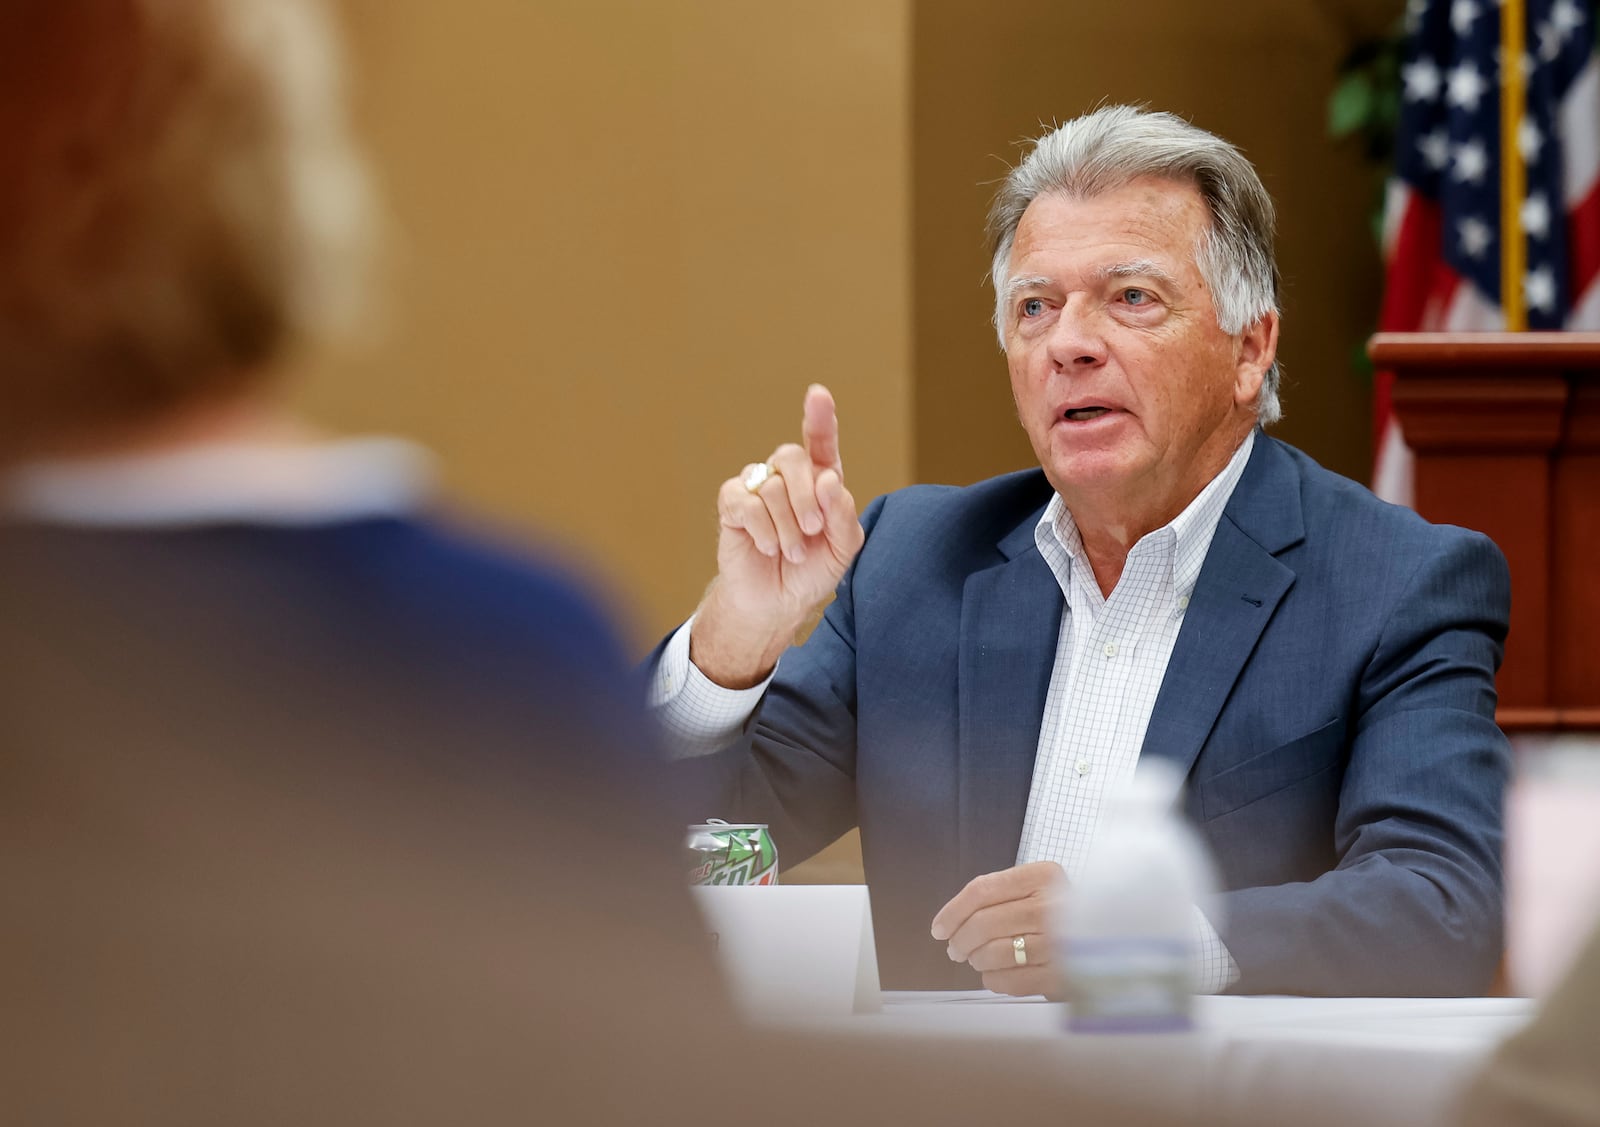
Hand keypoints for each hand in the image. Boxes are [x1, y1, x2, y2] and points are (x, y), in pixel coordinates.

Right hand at [690, 385, 864, 687]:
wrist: (777, 603)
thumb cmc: (812, 571)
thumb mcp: (843, 549)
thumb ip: (844, 515)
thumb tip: (828, 480)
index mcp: (820, 482)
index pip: (820, 442)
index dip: (819, 418)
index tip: (818, 395)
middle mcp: (788, 478)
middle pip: (793, 457)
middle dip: (806, 497)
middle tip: (813, 530)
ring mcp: (758, 487)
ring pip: (772, 485)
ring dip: (787, 527)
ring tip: (792, 552)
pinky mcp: (733, 504)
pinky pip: (746, 501)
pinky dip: (763, 529)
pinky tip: (767, 547)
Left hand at [930, 861, 1064, 997]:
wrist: (1111, 940)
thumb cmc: (1061, 914)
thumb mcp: (1037, 888)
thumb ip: (998, 896)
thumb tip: (949, 924)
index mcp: (1044, 876)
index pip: (982, 890)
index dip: (953, 911)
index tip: (939, 928)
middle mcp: (1054, 905)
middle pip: (983, 923)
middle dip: (960, 940)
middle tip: (955, 949)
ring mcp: (1060, 942)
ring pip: (993, 953)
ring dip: (977, 961)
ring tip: (979, 961)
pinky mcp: (1063, 975)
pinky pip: (1010, 981)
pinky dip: (993, 980)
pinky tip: (995, 975)